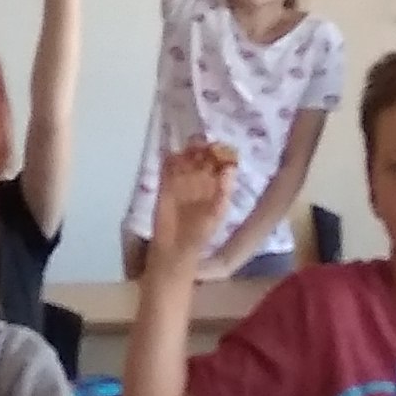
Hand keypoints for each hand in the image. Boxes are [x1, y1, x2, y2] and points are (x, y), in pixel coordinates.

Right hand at [146, 140, 234, 264]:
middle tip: (199, 140)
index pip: (219, 169)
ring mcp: (181, 188)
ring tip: (186, 142)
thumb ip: (222, 194)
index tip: (218, 145)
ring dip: (185, 154)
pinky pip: (166, 173)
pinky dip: (167, 163)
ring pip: (184, 165)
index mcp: (215, 192)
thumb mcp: (214, 216)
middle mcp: (199, 187)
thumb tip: (231, 169)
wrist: (172, 255)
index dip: (219, 156)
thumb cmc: (197, 239)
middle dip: (201, 151)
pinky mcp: (164, 192)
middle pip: (200, 164)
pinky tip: (167, 151)